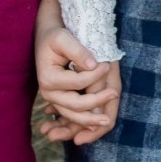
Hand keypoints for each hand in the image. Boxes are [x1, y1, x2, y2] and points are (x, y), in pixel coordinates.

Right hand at [36, 26, 120, 145]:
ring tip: (106, 120)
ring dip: (90, 120)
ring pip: (73, 115)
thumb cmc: (54, 37)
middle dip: (96, 102)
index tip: (108, 65)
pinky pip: (72, 115)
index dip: (95, 75)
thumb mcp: (63, 38)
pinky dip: (84, 121)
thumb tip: (93, 65)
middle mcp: (48, 93)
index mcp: (48, 78)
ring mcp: (53, 100)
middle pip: (75, 105)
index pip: (78, 82)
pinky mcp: (59, 102)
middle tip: (114, 94)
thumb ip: (77, 51)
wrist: (46, 40)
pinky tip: (96, 123)